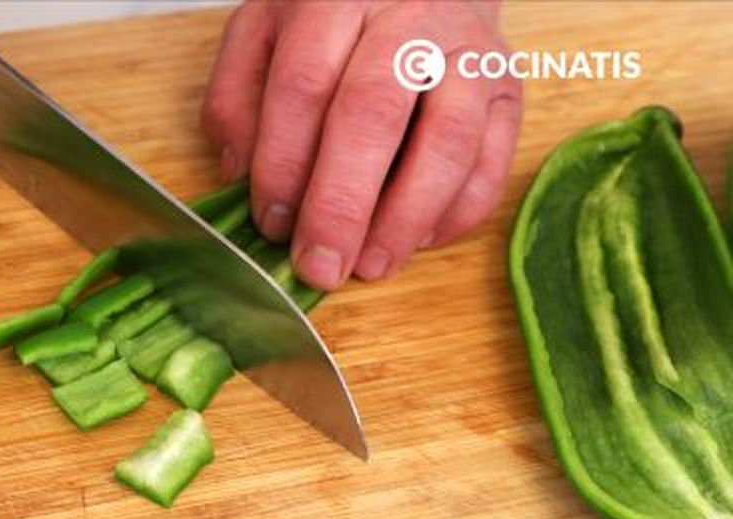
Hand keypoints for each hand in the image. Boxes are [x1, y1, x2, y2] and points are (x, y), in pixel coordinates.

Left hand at [202, 1, 521, 288]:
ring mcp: (468, 53)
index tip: (272, 222)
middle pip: (374, 111)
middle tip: (322, 265)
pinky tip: (416, 242)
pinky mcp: (508, 88)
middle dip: (344, 202)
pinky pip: (494, 158)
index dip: (284, 162)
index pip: (304, 84)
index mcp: (334, 1)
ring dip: (406, 216)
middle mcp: (408, 19)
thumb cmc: (332, 20)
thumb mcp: (262, 35)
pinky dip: (458, 211)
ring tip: (371, 265)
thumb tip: (239, 174)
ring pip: (448, 138)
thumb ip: (237, 98)